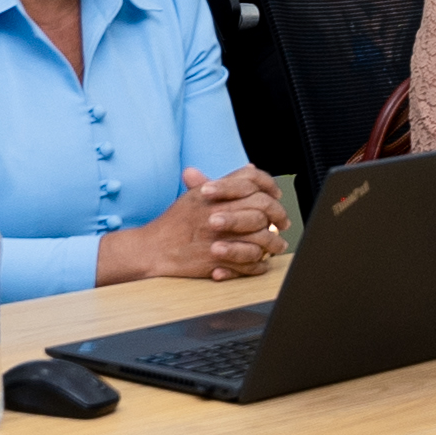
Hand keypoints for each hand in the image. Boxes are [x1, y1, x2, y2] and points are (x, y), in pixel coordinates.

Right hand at [105, 166, 290, 282]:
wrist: (153, 249)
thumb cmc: (174, 222)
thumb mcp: (195, 195)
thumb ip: (224, 183)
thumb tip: (250, 169)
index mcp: (214, 194)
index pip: (252, 181)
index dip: (269, 186)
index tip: (276, 196)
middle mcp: (218, 212)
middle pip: (262, 208)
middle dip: (278, 215)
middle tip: (283, 223)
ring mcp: (220, 237)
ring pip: (260, 238)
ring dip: (273, 243)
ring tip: (277, 245)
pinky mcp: (218, 261)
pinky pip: (248, 263)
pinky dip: (258, 265)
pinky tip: (262, 263)